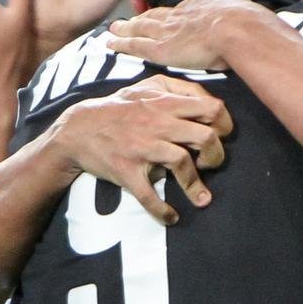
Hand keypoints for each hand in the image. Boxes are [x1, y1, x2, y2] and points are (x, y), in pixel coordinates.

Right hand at [50, 75, 233, 222]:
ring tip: (202, 198)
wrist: (77, 129)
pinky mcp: (127, 170)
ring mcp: (142, 147)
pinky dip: (162, 210)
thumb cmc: (119, 107)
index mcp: (166, 104)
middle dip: (217, 155)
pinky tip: (171, 217)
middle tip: (211, 165)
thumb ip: (178, 88)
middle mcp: (158, 124)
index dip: (225, 124)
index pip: (211, 108)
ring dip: (196, 186)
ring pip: (182, 163)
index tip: (222, 136)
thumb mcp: (148, 86)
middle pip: (205, 137)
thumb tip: (206, 99)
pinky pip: (148, 194)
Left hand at [106, 0, 267, 70]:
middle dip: (141, 18)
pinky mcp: (161, 48)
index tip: (164, 16)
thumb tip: (246, 18)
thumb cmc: (248, 24)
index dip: (170, 15)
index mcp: (201, 6)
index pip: (181, 11)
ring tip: (114, 30)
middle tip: (127, 20)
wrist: (238, 29)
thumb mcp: (244, 11)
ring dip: (126, 29)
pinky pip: (136, 46)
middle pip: (156, 16)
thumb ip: (238, 14)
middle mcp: (181, 15)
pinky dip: (122, 44)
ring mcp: (169, 31)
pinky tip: (111, 44)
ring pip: (141, 28)